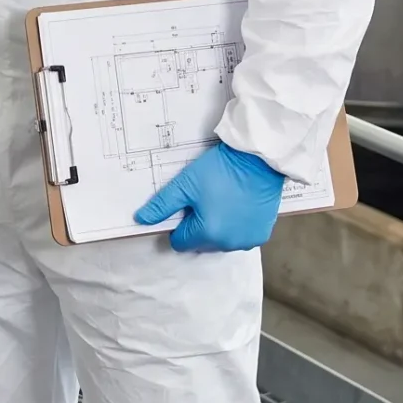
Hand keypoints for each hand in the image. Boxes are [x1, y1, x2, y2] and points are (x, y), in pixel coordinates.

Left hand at [133, 142, 286, 251]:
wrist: (258, 159)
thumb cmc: (221, 170)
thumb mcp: (185, 185)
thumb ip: (162, 205)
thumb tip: (141, 219)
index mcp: (208, 234)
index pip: (180, 242)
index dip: (180, 223)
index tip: (188, 205)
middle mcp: (228, 244)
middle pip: (201, 243)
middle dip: (198, 226)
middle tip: (205, 199)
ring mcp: (247, 241)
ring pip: (221, 242)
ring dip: (218, 227)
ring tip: (222, 200)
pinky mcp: (261, 234)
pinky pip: (240, 237)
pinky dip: (236, 226)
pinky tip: (238, 205)